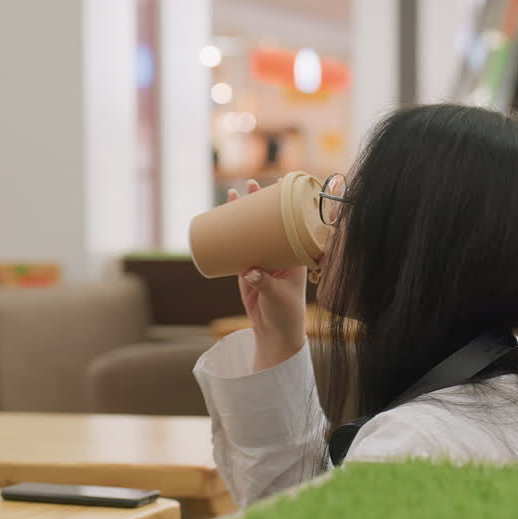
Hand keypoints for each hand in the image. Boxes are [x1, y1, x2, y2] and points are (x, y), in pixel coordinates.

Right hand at [228, 180, 307, 370]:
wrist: (274, 334)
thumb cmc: (286, 314)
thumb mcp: (277, 297)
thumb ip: (264, 283)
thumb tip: (250, 271)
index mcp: (294, 256)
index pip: (292, 224)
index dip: (287, 205)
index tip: (281, 186)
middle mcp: (279, 254)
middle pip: (269, 222)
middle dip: (259, 203)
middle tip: (250, 184)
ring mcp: (262, 261)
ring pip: (252, 232)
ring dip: (243, 214)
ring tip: (233, 194)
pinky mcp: (247, 270)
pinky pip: (238, 248)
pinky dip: (231, 235)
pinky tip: (223, 221)